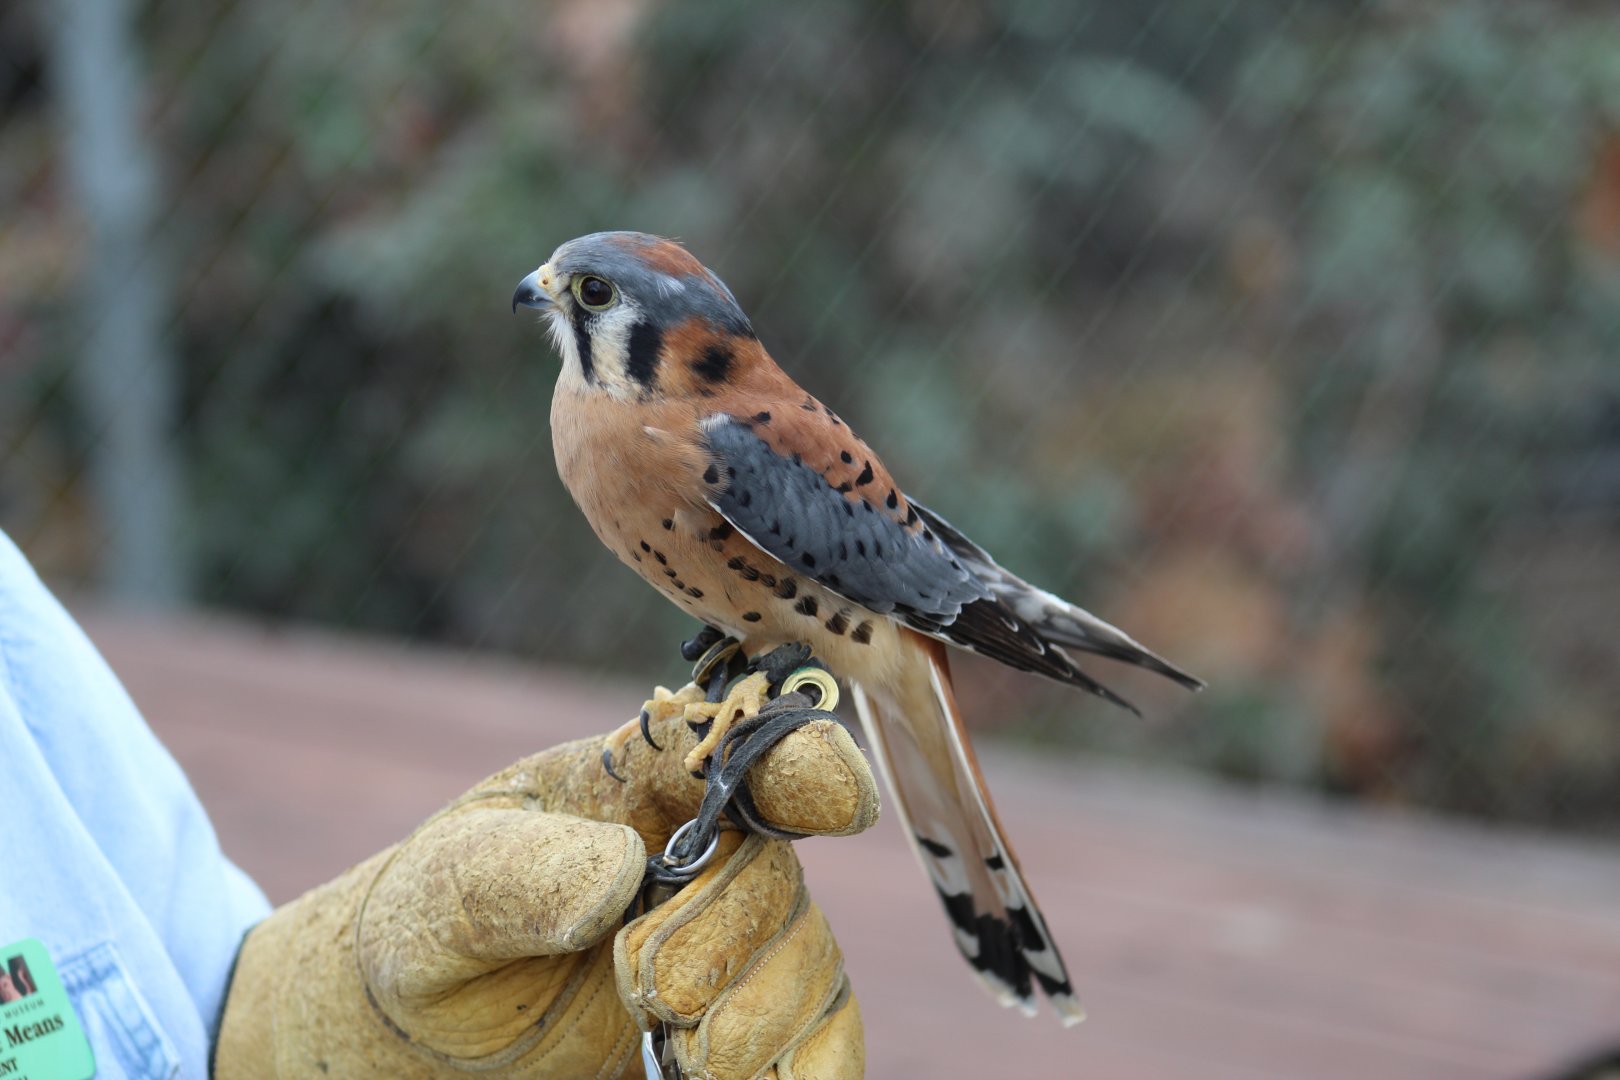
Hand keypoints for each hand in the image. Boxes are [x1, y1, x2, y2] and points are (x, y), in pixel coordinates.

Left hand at [214, 688, 878, 1078]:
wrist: (428, 1032)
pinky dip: (813, 1066)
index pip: (738, 748)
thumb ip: (518, 874)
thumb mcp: (445, 892)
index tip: (840, 802)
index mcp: (639, 780)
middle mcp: (704, 847)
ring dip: (760, 1019)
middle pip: (774, 877)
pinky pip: (825, 1033)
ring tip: (682, 1058)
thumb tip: (622, 870)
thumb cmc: (436, 929)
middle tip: (643, 993)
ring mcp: (735, 932)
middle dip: (722, 944)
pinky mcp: (748, 1014)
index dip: (803, 764)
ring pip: (811, 961)